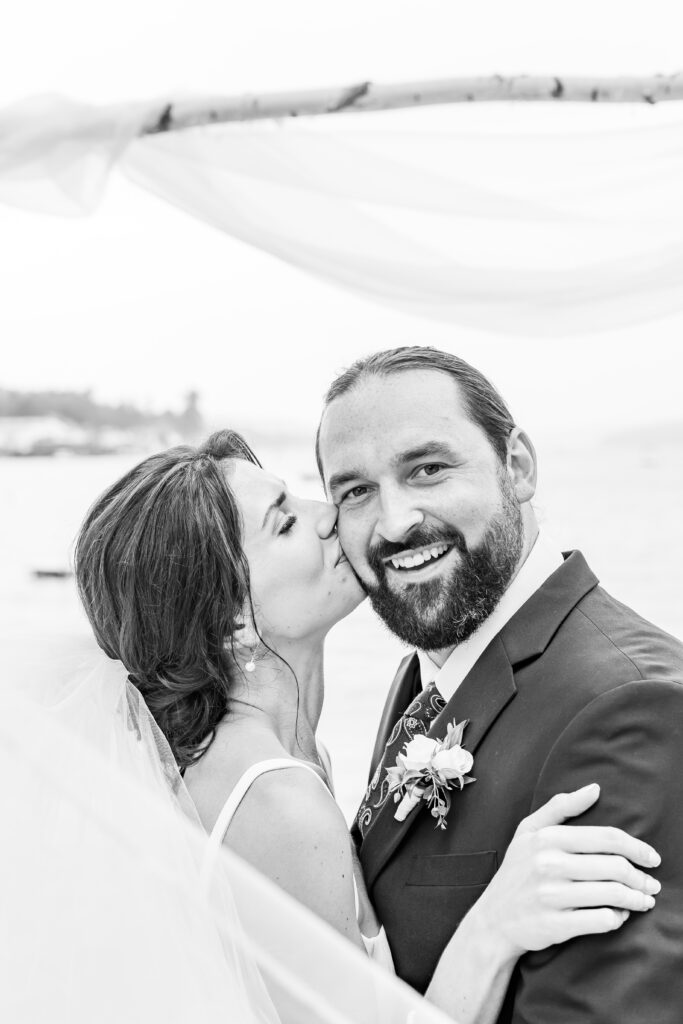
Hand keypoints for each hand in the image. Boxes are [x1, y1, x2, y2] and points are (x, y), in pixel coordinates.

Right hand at [474, 783, 661, 959]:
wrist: (494, 919)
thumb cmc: (516, 871)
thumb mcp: (528, 831)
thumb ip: (561, 807)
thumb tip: (594, 789)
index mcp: (547, 838)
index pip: (606, 837)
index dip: (636, 847)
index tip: (652, 858)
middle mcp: (549, 864)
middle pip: (614, 867)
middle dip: (641, 877)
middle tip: (652, 884)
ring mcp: (552, 896)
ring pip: (612, 895)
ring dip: (636, 899)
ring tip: (644, 900)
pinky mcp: (556, 925)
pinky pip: (601, 921)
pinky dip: (617, 919)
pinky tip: (619, 916)